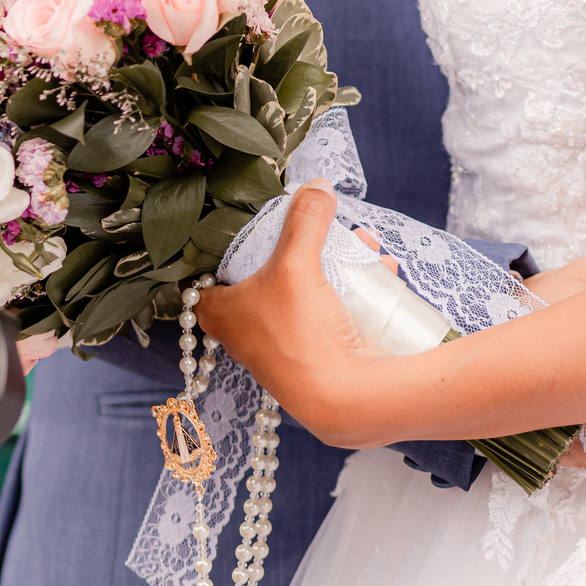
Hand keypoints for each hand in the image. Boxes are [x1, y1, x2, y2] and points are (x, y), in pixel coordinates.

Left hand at [197, 179, 378, 443]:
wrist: (344, 400)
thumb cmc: (301, 336)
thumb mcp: (297, 265)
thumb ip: (305, 220)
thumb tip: (317, 186)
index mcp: (221, 314)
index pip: (206, 275)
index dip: (222, 250)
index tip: (247, 229)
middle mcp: (244, 334)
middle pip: (266, 276)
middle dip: (301, 249)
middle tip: (323, 230)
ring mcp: (278, 349)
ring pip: (302, 292)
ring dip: (333, 268)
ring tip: (365, 249)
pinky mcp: (312, 358)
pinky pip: (327, 313)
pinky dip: (349, 293)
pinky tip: (379, 277)